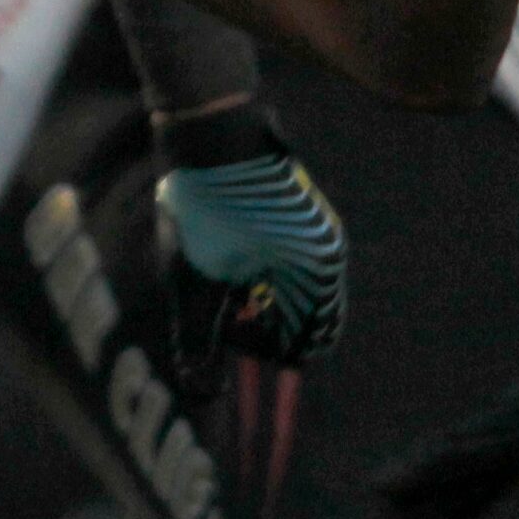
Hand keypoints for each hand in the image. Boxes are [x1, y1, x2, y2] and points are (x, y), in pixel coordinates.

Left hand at [154, 106, 348, 394]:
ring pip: (296, 290)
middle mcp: (325, 250)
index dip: (263, 352)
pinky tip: (226, 258)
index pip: (309, 345)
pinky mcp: (295, 211)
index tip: (225, 332)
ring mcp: (313, 227)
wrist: (208, 126)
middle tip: (223, 311)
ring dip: (262, 301)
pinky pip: (290, 261)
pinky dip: (263, 273)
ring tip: (221, 284)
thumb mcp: (193, 280)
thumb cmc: (204, 204)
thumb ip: (200, 341)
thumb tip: (202, 392)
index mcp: (314, 272)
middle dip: (264, 327)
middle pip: (305, 319)